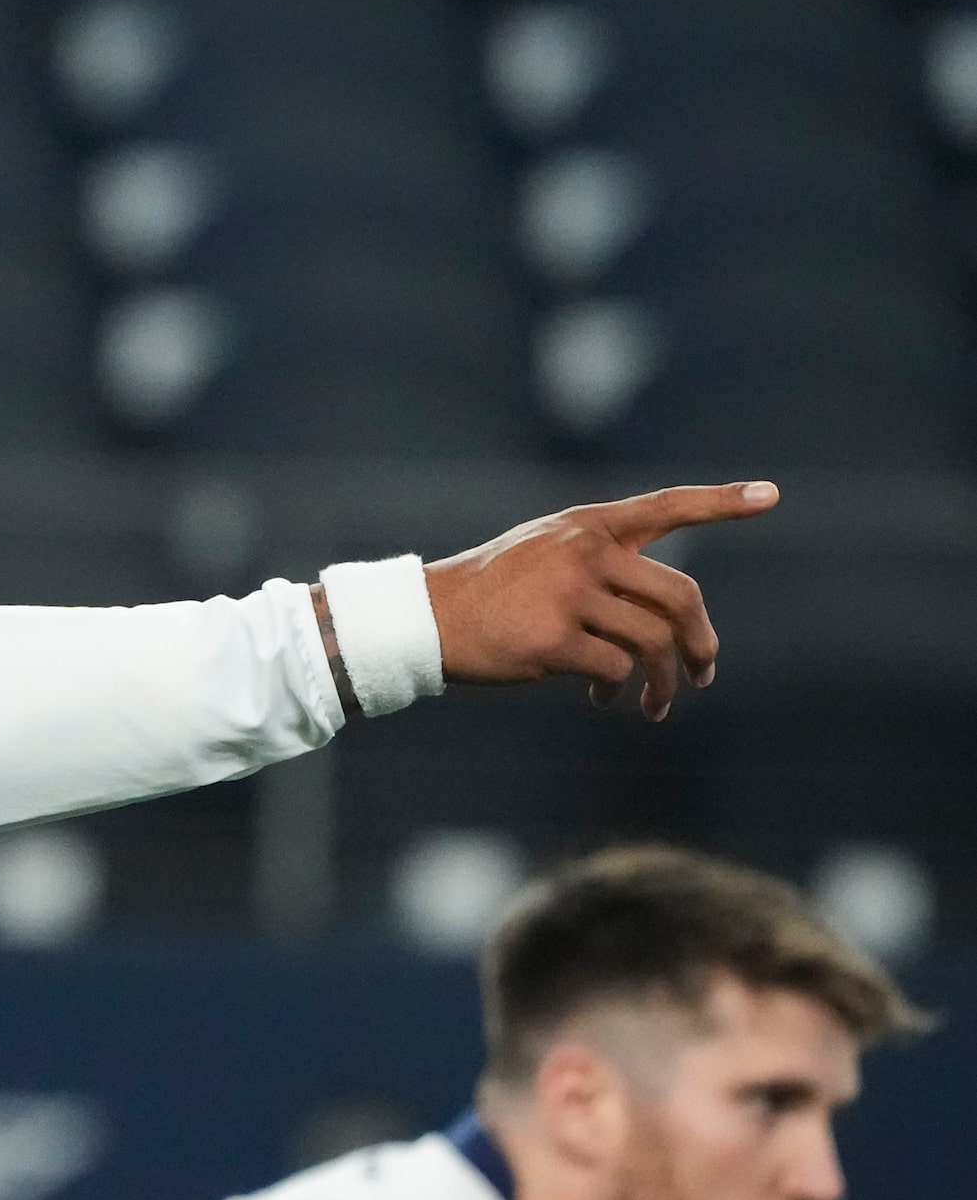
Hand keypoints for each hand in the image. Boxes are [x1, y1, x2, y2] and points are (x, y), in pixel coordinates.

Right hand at [423, 481, 775, 719]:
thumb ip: (602, 564)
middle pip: (680, 596)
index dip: (722, 502)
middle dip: (702, 641)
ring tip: (657, 704)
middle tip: (704, 672)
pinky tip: (602, 701)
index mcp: (587, 525)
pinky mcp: (553, 640)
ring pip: (653, 641)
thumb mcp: (545, 554)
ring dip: (665, 681)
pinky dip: (617, 692)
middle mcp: (584, 551)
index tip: (771, 495)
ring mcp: (570, 594)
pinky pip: (613, 670)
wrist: (427, 618)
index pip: (666, 506)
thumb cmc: (490, 593)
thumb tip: (667, 621)